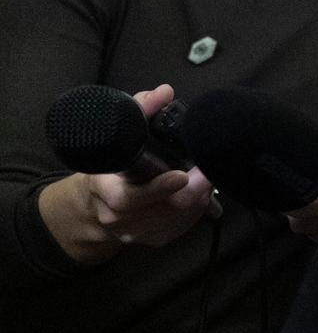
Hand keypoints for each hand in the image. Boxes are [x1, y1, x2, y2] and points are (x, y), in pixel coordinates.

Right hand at [40, 83, 216, 265]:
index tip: (181, 175)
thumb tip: (164, 92)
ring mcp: (135, 232)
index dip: (158, 188)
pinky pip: (182, 227)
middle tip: (209, 171)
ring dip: (199, 197)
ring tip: (206, 177)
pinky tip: (199, 193)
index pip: (128, 198)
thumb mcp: (116, 135)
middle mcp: (117, 217)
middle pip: (165, 208)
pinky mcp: (152, 240)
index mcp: (104, 191)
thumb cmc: (109, 165)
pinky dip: (196, 209)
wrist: (93, 205)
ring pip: (178, 219)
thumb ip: (139, 111)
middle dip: (195, 189)